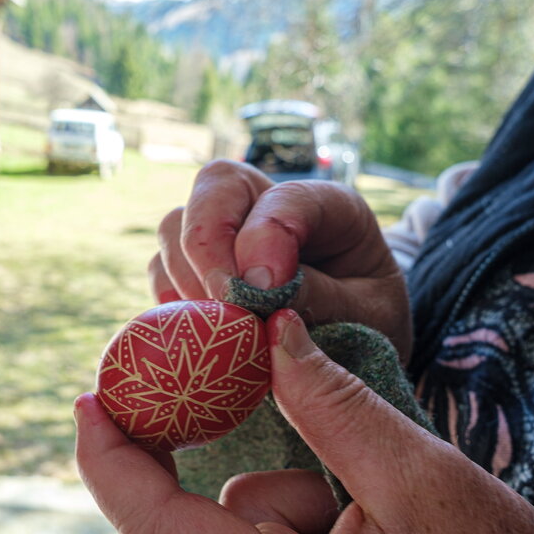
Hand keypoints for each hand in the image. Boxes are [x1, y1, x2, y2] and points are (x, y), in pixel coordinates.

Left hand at [76, 310, 533, 533]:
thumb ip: (340, 409)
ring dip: (295, 489)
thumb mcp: (424, 483)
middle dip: (235, 458)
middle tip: (247, 377)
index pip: (154, 522)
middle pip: (194, 512)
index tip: (87, 399)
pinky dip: (308, 507)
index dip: (109, 460)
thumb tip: (275, 330)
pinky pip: (275, 528)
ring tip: (377, 505)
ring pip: (248, 513)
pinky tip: (370, 516)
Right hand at [149, 159, 410, 360]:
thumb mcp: (370, 317)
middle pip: (216, 185)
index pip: (287, 197)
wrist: (359, 348)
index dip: (267, 235)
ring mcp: (228, 232)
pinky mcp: (198, 267)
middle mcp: (269, 205)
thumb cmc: (371, 325)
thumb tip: (261, 291)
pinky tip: (203, 335)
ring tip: (219, 330)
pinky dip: (172, 300)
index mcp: (330, 206)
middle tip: (223, 304)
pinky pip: (162, 269)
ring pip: (176, 224)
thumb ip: (324, 299)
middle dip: (209, 243)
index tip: (266, 289)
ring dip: (188, 277)